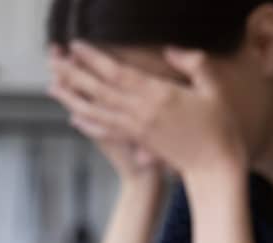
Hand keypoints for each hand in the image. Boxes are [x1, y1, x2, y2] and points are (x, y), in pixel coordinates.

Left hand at [53, 42, 248, 182]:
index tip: (75, 45)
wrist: (214, 168)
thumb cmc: (219, 127)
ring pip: (98, 110)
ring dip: (72, 97)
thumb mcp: (214, 89)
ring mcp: (137, 129)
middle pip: (100, 90)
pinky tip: (73, 117)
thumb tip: (170, 49)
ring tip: (52, 86)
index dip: (94, 58)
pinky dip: (88, 124)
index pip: (118, 73)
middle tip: (52, 60)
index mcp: (159, 95)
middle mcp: (142, 112)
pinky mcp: (138, 142)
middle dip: (74, 74)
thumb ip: (194, 65)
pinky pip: (107, 131)